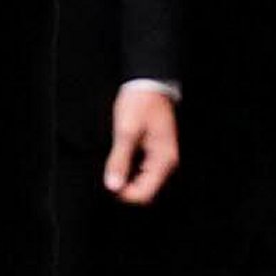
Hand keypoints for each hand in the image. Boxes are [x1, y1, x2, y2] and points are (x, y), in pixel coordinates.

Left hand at [103, 89, 178, 204]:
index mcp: (163, 161)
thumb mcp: (126, 131)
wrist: (150, 81)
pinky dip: (131, 168)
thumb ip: (119, 159)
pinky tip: (120, 159)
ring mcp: (162, 156)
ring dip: (128, 178)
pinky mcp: (156, 149)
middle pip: (146, 189)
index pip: (145, 194)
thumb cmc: (140, 103)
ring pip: (144, 179)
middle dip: (126, 187)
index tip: (108, 184)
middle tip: (108, 174)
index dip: (125, 194)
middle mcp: (167, 162)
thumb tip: (113, 185)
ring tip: (113, 166)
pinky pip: (144, 168)